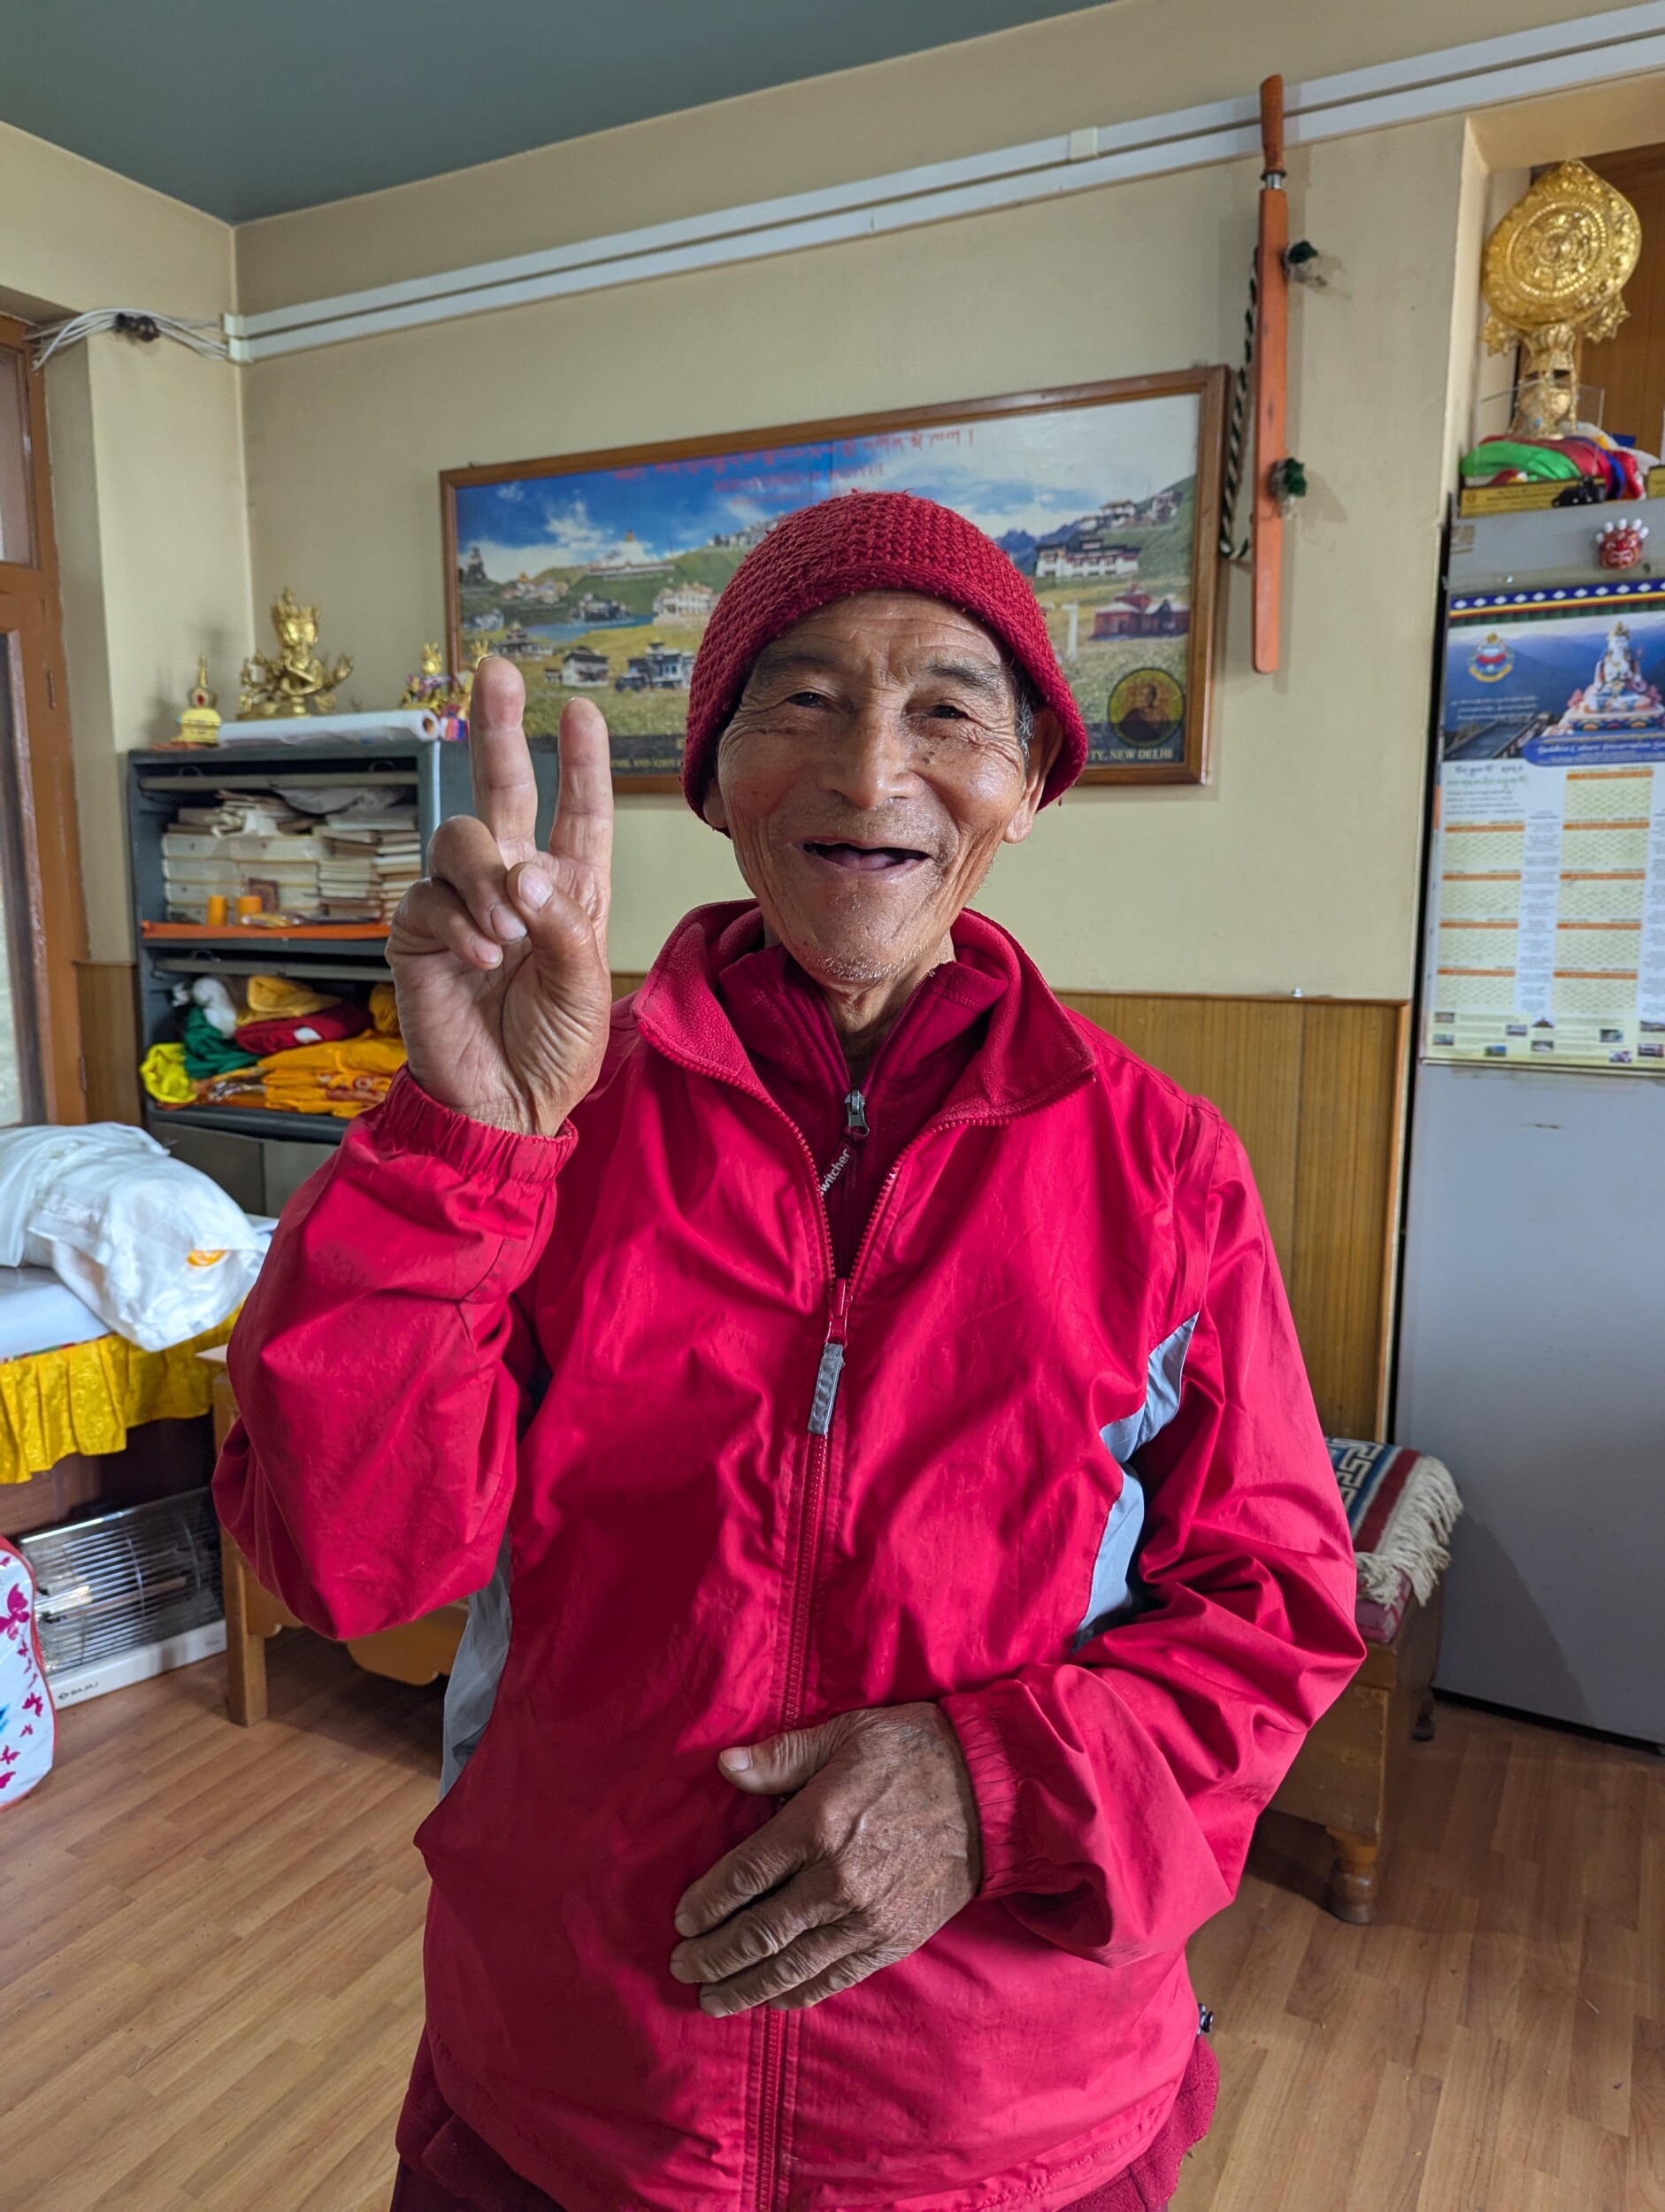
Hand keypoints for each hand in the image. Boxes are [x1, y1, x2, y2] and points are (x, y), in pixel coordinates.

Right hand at [388, 658, 612, 1135]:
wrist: (504, 1107)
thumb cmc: (555, 1050)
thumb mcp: (584, 987)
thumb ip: (561, 925)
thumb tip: (521, 872)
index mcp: (570, 892)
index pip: (578, 812)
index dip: (581, 761)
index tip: (581, 708)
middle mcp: (515, 885)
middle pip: (503, 789)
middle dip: (498, 729)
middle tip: (496, 673)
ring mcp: (463, 904)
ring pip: (460, 838)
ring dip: (484, 879)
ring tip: (504, 939)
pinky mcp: (418, 933)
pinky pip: (426, 896)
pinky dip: (455, 921)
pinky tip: (478, 956)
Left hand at [670, 1704, 981, 2015]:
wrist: (992, 1792)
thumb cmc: (912, 1753)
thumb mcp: (844, 1735)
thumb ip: (781, 1757)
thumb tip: (724, 1766)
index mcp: (817, 1825)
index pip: (742, 1876)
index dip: (705, 1904)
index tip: (681, 1919)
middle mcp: (836, 1881)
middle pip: (757, 1933)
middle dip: (712, 1955)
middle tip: (681, 1964)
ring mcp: (865, 1918)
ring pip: (789, 1967)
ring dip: (743, 1987)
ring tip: (710, 1997)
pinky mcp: (891, 1940)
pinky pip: (833, 1978)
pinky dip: (795, 1995)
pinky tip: (770, 1999)